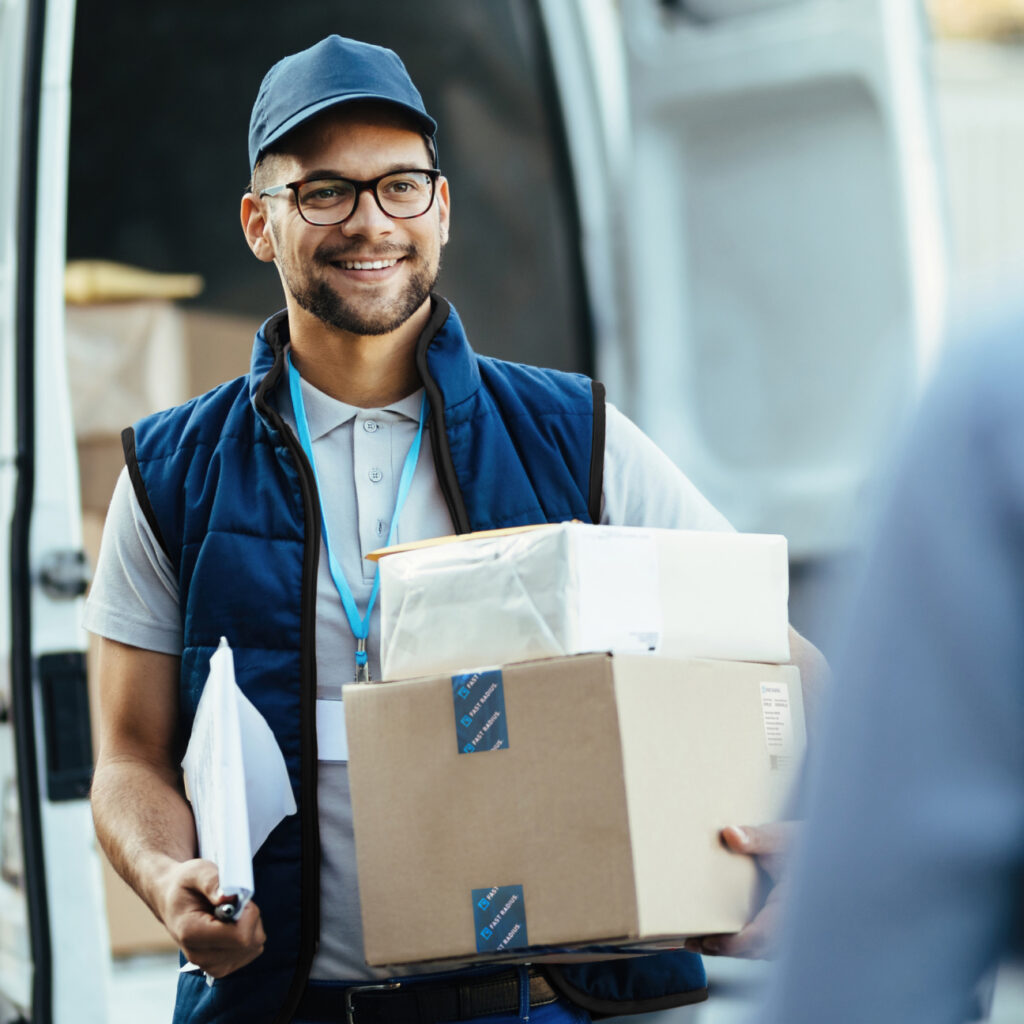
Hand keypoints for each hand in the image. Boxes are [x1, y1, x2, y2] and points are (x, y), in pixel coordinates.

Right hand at [154, 858, 265, 976]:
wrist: (172, 902)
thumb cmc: (185, 886)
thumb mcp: (196, 873)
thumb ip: (212, 882)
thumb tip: (230, 897)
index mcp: (191, 933)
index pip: (239, 936)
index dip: (249, 914)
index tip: (239, 898)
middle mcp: (199, 956)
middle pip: (249, 943)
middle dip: (251, 918)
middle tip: (235, 903)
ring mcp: (210, 965)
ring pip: (253, 947)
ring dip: (251, 926)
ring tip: (230, 914)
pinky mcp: (221, 967)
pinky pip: (251, 951)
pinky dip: (249, 935)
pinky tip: (232, 925)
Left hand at [684, 822, 796, 959]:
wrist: (825, 854)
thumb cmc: (804, 846)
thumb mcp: (782, 838)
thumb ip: (756, 838)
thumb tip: (730, 834)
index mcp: (793, 908)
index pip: (763, 936)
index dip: (734, 944)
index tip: (708, 942)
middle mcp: (793, 926)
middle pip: (756, 949)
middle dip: (724, 948)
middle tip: (691, 943)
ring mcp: (790, 931)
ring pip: (759, 949)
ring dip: (730, 947)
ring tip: (696, 941)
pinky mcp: (783, 929)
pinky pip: (762, 943)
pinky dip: (740, 941)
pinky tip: (717, 934)